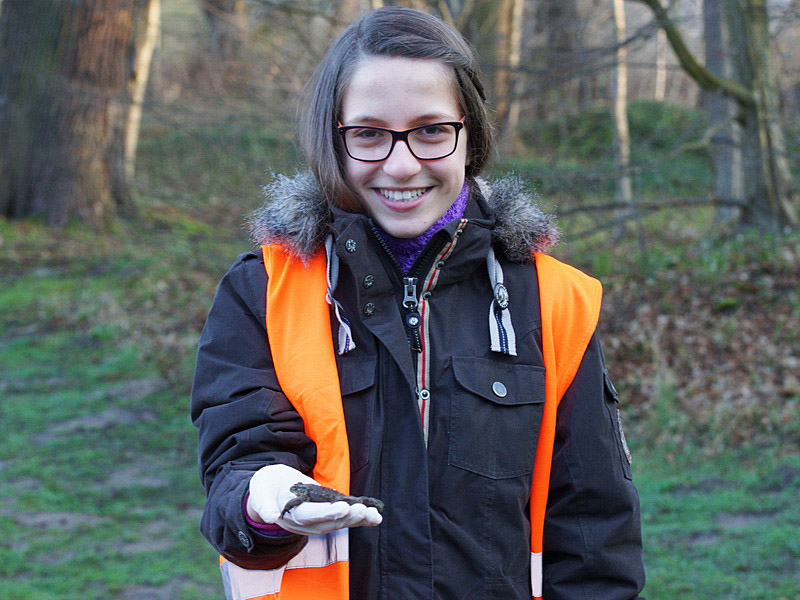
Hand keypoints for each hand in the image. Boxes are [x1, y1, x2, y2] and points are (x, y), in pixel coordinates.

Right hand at [247, 464, 381, 535]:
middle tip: (362, 510)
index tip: (343, 507)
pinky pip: (346, 519)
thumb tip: (270, 516)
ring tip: (374, 515)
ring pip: (341, 522)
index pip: (311, 515)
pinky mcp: (328, 516)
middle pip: (330, 521)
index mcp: (292, 514)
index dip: (327, 512)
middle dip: (348, 516)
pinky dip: (361, 519)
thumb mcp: (259, 491)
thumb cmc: (266, 487)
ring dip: (359, 519)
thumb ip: (264, 503)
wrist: (270, 491)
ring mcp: (319, 521)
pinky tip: (375, 517)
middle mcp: (308, 522)